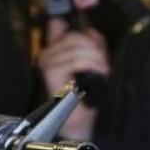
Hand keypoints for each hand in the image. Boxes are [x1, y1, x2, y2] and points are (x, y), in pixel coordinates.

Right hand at [38, 18, 108, 139]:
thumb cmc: (82, 99)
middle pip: (74, 37)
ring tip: (102, 71)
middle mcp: (45, 55)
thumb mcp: (90, 66)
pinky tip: (98, 74)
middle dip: (95, 48)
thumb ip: (91, 46)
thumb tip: (91, 31)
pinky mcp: (50, 72)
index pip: (63, 27)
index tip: (97, 46)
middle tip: (104, 63)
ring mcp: (46, 63)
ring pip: (77, 48)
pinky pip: (75, 60)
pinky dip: (92, 66)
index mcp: (52, 52)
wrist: (76, 123)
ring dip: (96, 59)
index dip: (84, 34)